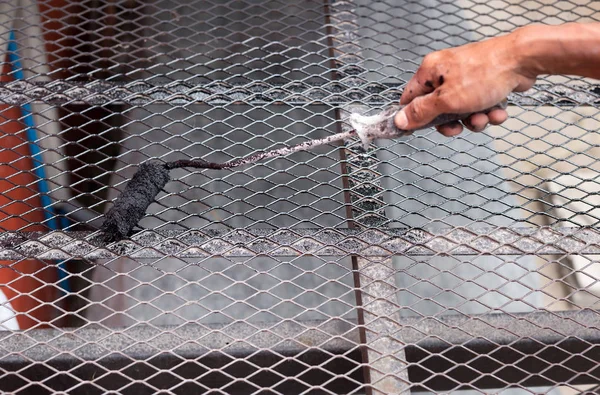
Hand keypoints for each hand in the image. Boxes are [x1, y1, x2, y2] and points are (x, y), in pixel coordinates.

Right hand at [395, 31, 536, 135]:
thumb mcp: (447, 100)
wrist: (524, 60)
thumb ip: (422, 112)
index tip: (418, 130)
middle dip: (451, 123)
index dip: (413, 116)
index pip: (410, 98)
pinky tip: (497, 111)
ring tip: (484, 117)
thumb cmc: (486, 73)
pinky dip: (488, 113)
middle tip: (458, 127)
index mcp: (431, 71)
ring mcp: (465, 78)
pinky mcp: (483, 84)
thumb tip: (400, 120)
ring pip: (460, 111)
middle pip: (437, 109)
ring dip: (473, 120)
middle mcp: (446, 73)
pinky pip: (479, 106)